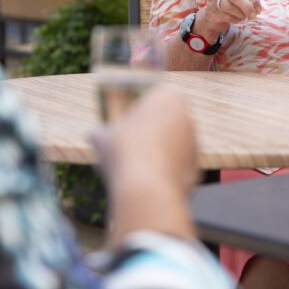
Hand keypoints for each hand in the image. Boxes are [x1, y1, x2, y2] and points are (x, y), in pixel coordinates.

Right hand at [91, 87, 197, 242]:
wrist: (147, 191)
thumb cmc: (125, 154)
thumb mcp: (103, 138)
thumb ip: (99, 133)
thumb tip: (90, 134)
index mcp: (167, 97)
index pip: (153, 96)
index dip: (137, 111)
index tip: (124, 122)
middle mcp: (187, 117)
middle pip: (165, 120)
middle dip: (150, 131)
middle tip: (128, 145)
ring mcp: (195, 144)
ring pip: (173, 145)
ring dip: (158, 152)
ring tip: (135, 167)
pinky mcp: (197, 169)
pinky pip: (177, 166)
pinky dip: (165, 172)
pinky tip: (148, 182)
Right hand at [202, 0, 260, 32]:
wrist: (213, 14)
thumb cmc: (230, 3)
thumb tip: (257, 7)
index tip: (259, 9)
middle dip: (247, 7)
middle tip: (254, 15)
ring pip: (228, 6)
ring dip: (240, 14)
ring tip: (245, 17)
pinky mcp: (211, 12)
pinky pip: (226, 16)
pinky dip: (235, 19)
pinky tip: (238, 20)